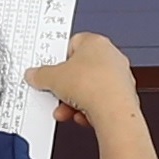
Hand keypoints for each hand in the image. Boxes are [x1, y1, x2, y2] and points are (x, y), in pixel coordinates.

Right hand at [27, 32, 141, 133]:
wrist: (114, 111)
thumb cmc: (93, 85)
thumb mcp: (54, 78)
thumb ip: (41, 75)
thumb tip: (35, 75)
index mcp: (96, 42)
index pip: (72, 44)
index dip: (58, 58)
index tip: (49, 69)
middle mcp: (111, 57)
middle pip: (80, 70)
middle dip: (65, 85)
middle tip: (55, 92)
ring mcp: (119, 77)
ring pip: (89, 89)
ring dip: (74, 101)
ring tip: (65, 110)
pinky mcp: (123, 97)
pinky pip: (99, 102)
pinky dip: (88, 110)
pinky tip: (80, 116)